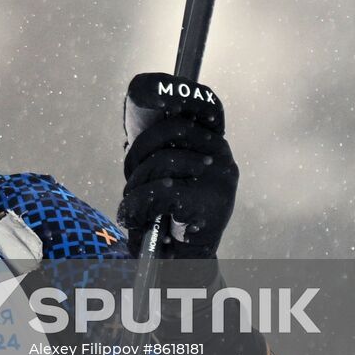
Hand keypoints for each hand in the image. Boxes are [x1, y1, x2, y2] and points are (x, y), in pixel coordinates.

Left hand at [116, 73, 237, 259]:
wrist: (179, 264)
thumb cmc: (162, 213)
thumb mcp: (157, 171)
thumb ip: (154, 139)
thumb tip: (140, 90)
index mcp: (212, 143)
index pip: (207, 104)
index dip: (181, 92)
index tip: (148, 90)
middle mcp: (223, 157)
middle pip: (173, 129)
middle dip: (139, 151)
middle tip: (131, 175)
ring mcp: (222, 180)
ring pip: (163, 162)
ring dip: (135, 185)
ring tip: (136, 205)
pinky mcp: (213, 205)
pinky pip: (161, 191)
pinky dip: (136, 205)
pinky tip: (134, 217)